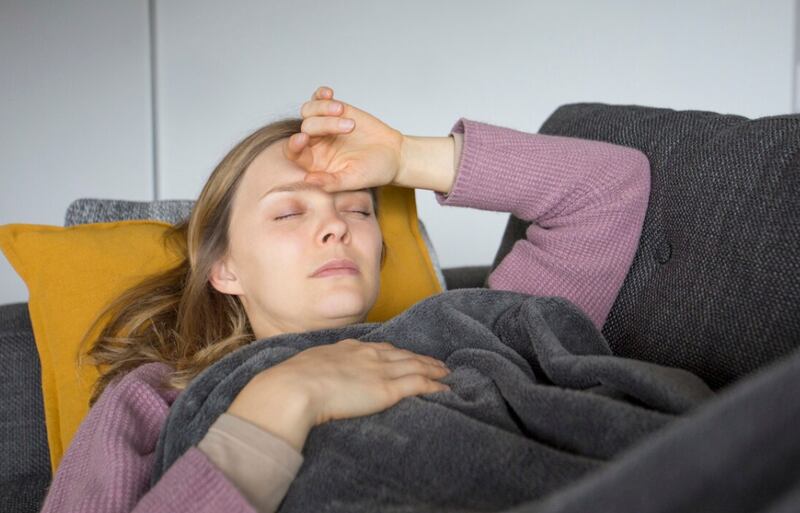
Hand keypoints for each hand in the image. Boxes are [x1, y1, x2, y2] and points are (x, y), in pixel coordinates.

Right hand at [227, 338, 450, 450]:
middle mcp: (369, 355)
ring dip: (433, 370)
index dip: (397, 352)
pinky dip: (434, 386)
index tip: (406, 355)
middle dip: (422, 358)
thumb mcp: (306, 367)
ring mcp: (380, 371)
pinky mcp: (387, 389)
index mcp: (349, 349)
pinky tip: (445, 389)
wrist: (294, 388)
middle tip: (438, 363)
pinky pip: (419, 385)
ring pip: (416, 367)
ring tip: (446, 373)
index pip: (381, 348)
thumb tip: (310, 377)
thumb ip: (317, 370)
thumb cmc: (293, 381)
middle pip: (403, 355)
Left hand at [283, 86, 406, 192]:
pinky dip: (321, 94)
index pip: (294, 153)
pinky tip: (329, 93)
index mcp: (314, 164)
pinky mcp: (335, 111)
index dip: (294, 145)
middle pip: (306, 128)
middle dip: (325, 124)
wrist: (393, 155)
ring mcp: (323, 126)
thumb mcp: (354, 179)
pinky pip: (320, 99)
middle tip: (350, 126)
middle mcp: (315, 144)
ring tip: (344, 110)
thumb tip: (308, 181)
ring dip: (324, 108)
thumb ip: (331, 182)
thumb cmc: (373, 171)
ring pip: (310, 111)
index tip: (303, 138)